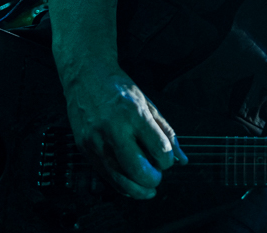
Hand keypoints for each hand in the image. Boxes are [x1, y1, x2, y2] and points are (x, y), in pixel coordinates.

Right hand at [63, 65, 187, 198]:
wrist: (86, 76)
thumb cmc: (120, 89)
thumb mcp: (149, 104)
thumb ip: (166, 132)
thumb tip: (182, 159)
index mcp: (135, 114)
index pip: (160, 149)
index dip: (168, 160)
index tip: (167, 159)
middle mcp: (114, 129)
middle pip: (138, 169)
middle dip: (153, 179)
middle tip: (157, 176)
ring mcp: (96, 141)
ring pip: (120, 179)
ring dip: (138, 190)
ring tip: (148, 188)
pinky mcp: (84, 148)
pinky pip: (105, 176)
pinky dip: (121, 185)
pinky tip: (131, 184)